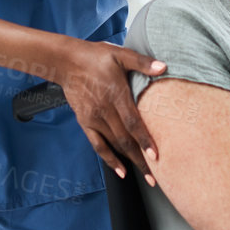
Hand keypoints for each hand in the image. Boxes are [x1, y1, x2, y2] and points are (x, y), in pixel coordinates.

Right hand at [54, 39, 166, 182]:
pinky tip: (120, 171)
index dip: (144, 140)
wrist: (66, 62)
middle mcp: (104, 110)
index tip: (155, 156)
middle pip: (125, 140)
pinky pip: (98, 145)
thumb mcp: (120, 54)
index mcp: (116, 94)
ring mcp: (94, 118)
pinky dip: (109, 159)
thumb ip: (141, 62)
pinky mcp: (85, 122)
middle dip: (141, 159)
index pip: (132, 122)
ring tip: (145, 175)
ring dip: (130, 161)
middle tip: (155, 176)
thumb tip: (163, 67)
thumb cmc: (95, 57)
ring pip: (114, 145)